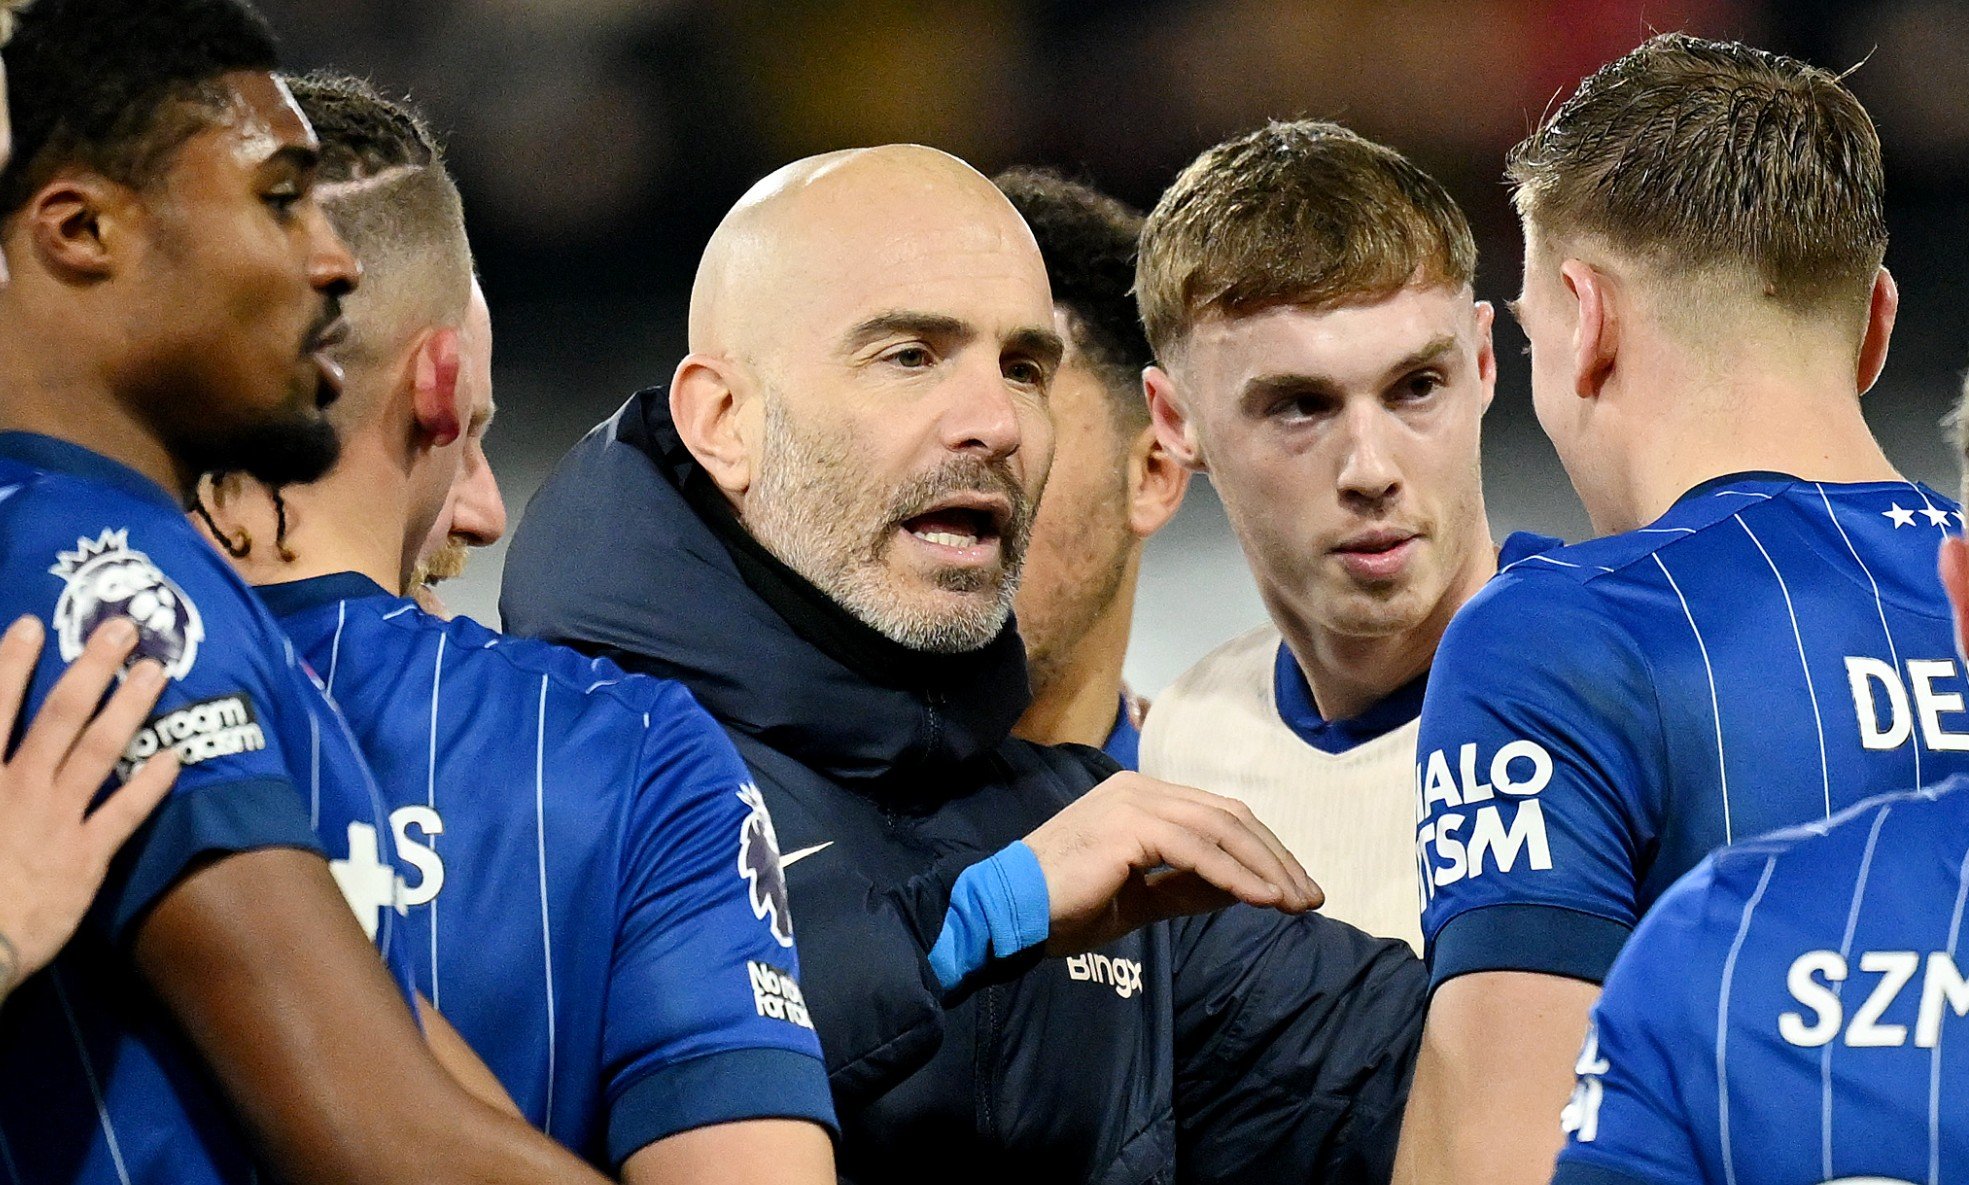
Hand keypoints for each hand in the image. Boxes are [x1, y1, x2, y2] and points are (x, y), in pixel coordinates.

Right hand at [0, 616, 178, 993]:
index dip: (10, 665)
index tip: (31, 626)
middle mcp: (17, 788)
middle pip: (59, 716)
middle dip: (91, 668)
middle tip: (122, 629)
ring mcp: (55, 820)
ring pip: (99, 750)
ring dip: (129, 706)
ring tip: (155, 671)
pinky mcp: (85, 857)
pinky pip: (125, 812)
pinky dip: (151, 783)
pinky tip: (177, 756)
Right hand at [1022, 771, 1321, 955]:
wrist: (1010, 914)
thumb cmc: (1066, 908)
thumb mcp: (1141, 899)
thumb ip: (1188, 888)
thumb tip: (1245, 889)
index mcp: (1142, 799)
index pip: (1219, 817)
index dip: (1263, 851)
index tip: (1294, 890)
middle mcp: (1140, 790)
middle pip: (1228, 817)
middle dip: (1275, 858)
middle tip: (1309, 898)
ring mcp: (1133, 803)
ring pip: (1219, 829)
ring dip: (1264, 868)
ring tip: (1293, 903)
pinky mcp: (1127, 826)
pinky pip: (1195, 850)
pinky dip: (1233, 874)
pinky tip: (1261, 899)